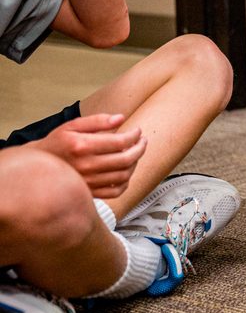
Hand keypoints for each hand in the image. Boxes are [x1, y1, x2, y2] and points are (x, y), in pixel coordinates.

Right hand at [30, 113, 146, 197]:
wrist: (36, 168)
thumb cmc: (56, 144)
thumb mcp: (72, 126)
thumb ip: (97, 121)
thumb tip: (121, 118)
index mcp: (82, 146)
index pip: (120, 142)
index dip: (134, 136)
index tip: (138, 131)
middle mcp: (86, 166)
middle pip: (126, 159)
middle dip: (140, 148)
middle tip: (143, 142)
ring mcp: (88, 182)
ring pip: (124, 175)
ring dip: (135, 163)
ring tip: (136, 154)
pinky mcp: (89, 193)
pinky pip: (116, 192)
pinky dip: (126, 182)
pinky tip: (126, 171)